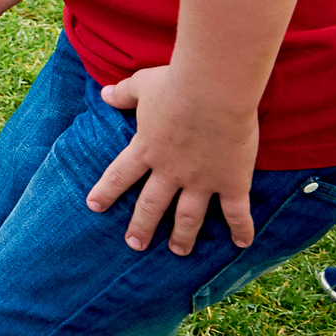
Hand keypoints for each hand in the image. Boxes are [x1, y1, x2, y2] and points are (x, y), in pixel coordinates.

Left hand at [89, 64, 258, 253]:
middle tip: (134, 244)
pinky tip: (242, 244)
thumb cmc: (176, 84)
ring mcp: (201, 181)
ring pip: (188, 217)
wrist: (213, 91)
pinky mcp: (231, 182)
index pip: (119, 175)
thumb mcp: (142, 85)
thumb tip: (104, 93)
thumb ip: (123, 93)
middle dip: (141, 227)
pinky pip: (236, 212)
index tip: (94, 206)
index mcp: (146, 149)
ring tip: (178, 251)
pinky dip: (241, 229)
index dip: (106, 192)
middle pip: (150, 205)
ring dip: (182, 237)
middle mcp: (170, 171)